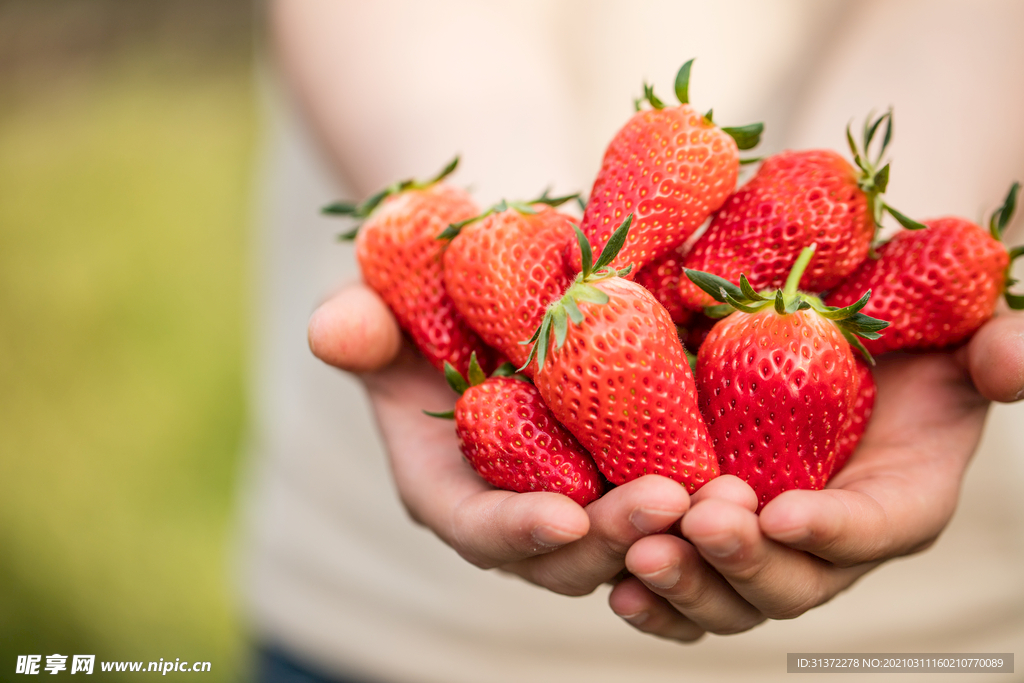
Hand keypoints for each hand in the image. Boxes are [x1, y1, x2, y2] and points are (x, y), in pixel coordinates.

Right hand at [308, 282, 691, 594]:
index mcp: (448, 488)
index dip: (515, 532)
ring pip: (627, 539)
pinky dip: (704, 494)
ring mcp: (575, 493)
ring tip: (729, 497)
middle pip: (565, 552)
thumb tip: (331, 329)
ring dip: (676, 529)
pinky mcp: (624, 468)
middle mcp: (515, 507)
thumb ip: (355, 325)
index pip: (477, 529)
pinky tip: (753, 471)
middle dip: (615, 538)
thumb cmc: (422, 304)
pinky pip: (666, 495)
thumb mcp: (379, 307)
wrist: (486, 294)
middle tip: (673, 503)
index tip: (564, 518)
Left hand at [608, 314, 1023, 641]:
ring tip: (642, 555)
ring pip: (733, 597)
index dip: (837, 529)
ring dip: (689, 585)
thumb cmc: (900, 345)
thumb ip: (998, 352)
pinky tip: (619, 584)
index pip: (878, 529)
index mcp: (899, 501)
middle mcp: (832, 542)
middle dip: (748, 561)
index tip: (788, 512)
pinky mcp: (715, 539)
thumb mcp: (959, 338)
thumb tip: (1010, 362)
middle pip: (796, 582)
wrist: (832, 354)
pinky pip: (688, 585)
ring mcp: (770, 548)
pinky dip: (655, 595)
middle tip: (701, 522)